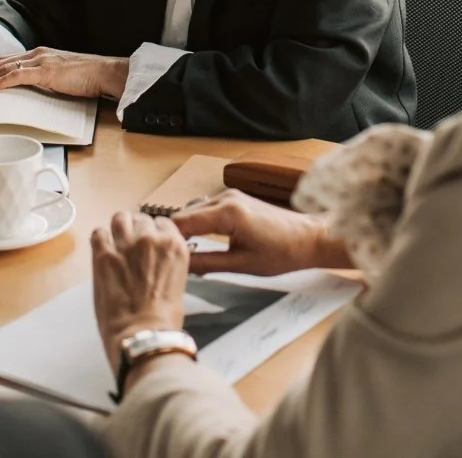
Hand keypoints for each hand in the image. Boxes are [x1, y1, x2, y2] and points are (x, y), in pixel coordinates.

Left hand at [0, 48, 127, 100]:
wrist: (103, 73)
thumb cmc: (85, 79)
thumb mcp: (59, 78)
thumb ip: (43, 80)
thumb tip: (29, 94)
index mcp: (38, 55)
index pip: (5, 62)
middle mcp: (35, 54)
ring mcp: (40, 60)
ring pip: (3, 69)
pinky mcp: (45, 70)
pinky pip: (16, 76)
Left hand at [91, 211, 189, 369]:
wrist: (143, 334)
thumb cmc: (163, 318)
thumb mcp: (176, 281)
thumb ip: (165, 261)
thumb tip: (155, 259)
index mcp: (174, 246)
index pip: (163, 222)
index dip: (154, 231)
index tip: (150, 240)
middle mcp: (152, 238)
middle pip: (141, 218)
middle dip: (137, 230)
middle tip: (132, 245)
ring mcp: (127, 244)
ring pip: (120, 218)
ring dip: (119, 229)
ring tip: (116, 242)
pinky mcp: (104, 254)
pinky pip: (98, 233)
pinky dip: (100, 239)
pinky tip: (102, 250)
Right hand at [173, 189, 351, 275]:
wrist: (308, 238)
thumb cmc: (281, 253)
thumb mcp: (241, 265)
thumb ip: (207, 263)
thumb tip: (180, 265)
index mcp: (227, 213)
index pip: (183, 223)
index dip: (166, 239)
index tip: (153, 254)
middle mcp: (225, 197)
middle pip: (185, 215)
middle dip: (173, 235)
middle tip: (162, 259)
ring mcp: (230, 195)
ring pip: (194, 211)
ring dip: (186, 230)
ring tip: (178, 253)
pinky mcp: (234, 199)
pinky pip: (206, 209)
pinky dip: (198, 224)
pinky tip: (197, 242)